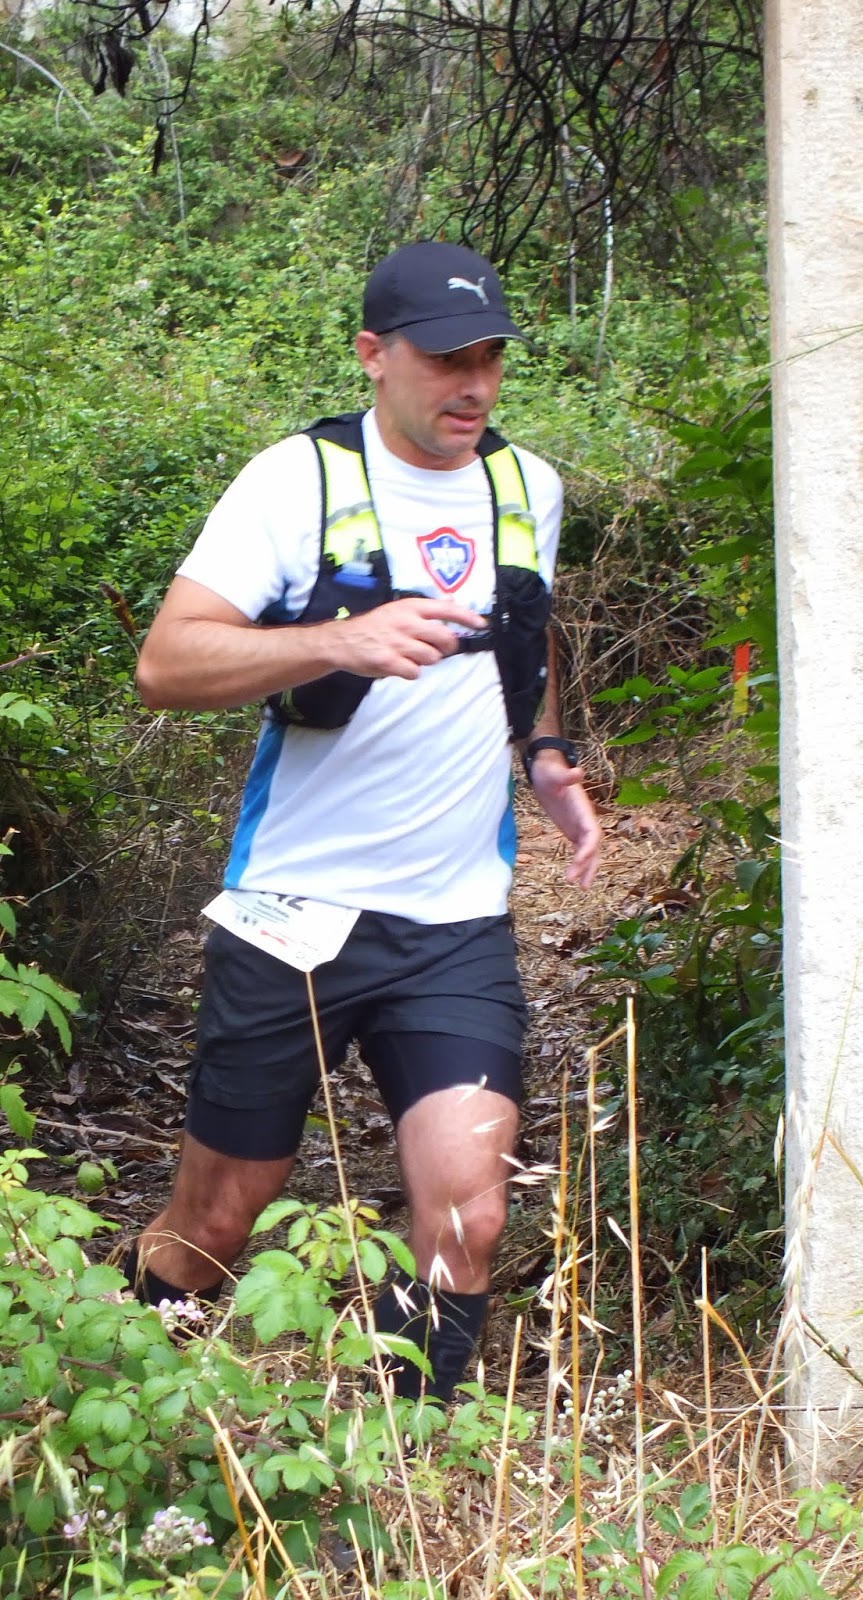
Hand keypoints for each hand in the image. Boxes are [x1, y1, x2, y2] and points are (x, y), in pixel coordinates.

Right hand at [330, 596, 488, 680]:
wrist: (343, 641)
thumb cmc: (375, 627)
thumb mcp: (398, 610)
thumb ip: (425, 610)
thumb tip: (452, 602)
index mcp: (410, 607)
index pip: (446, 609)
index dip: (467, 617)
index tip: (482, 624)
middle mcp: (406, 622)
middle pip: (444, 638)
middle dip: (447, 647)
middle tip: (438, 649)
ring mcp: (397, 642)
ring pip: (431, 657)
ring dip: (425, 660)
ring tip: (410, 656)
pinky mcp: (388, 661)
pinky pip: (414, 672)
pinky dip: (410, 672)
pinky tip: (400, 665)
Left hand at [529, 753, 601, 887]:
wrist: (546, 768)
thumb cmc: (549, 770)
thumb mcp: (553, 772)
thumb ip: (566, 775)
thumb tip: (579, 771)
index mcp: (583, 808)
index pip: (592, 832)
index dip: (588, 847)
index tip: (579, 860)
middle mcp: (585, 818)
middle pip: (592, 846)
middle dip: (588, 864)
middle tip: (580, 884)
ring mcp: (579, 824)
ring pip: (588, 850)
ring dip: (586, 868)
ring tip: (582, 888)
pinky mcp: (572, 828)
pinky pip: (579, 848)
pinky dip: (579, 862)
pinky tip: (574, 877)